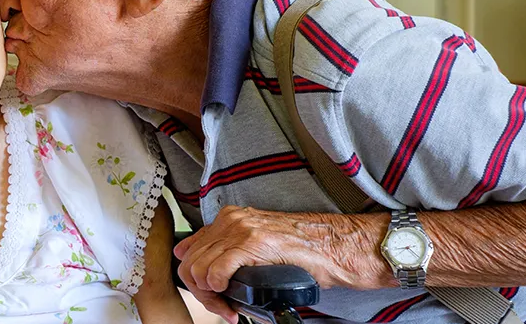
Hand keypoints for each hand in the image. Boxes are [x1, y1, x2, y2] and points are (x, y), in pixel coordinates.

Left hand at [174, 206, 388, 320]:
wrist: (337, 246)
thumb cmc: (303, 250)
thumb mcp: (256, 244)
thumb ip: (227, 249)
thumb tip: (196, 265)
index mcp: (228, 218)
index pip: (188, 250)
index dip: (194, 279)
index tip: (211, 295)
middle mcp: (230, 220)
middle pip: (190, 262)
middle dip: (200, 293)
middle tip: (221, 307)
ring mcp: (241, 229)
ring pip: (198, 269)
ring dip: (210, 297)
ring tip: (229, 307)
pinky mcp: (253, 243)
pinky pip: (216, 270)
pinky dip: (217, 288)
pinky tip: (230, 295)